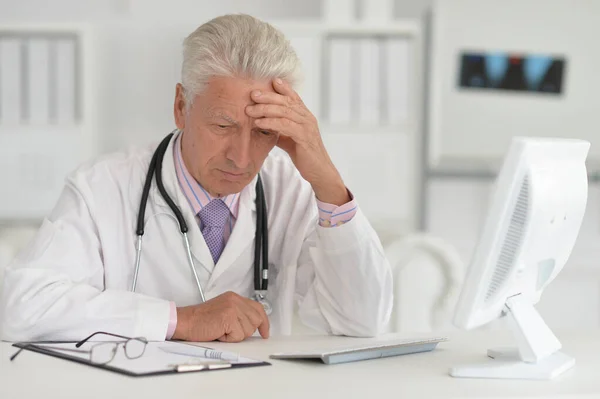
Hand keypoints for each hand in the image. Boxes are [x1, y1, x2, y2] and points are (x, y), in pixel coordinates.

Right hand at [172, 291, 269, 341]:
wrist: (185, 321)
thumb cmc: (201, 320)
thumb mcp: (224, 311)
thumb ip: (239, 314)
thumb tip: (254, 326)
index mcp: (235, 297)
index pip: (258, 308)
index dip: (264, 322)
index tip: (265, 332)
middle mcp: (235, 300)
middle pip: (256, 321)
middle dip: (245, 331)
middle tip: (228, 331)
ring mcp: (233, 308)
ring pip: (248, 330)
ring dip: (235, 335)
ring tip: (221, 330)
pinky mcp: (229, 317)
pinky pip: (238, 336)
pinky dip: (228, 339)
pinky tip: (218, 333)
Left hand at [245, 78, 349, 205]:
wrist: (318, 171)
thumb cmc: (304, 154)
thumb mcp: (289, 138)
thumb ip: (278, 129)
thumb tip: (261, 123)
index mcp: (304, 116)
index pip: (293, 97)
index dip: (283, 87)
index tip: (269, 80)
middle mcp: (307, 118)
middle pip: (286, 101)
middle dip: (268, 96)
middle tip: (252, 94)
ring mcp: (307, 126)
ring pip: (284, 111)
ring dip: (265, 109)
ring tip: (250, 110)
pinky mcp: (304, 137)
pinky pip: (285, 125)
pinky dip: (270, 122)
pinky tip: (259, 123)